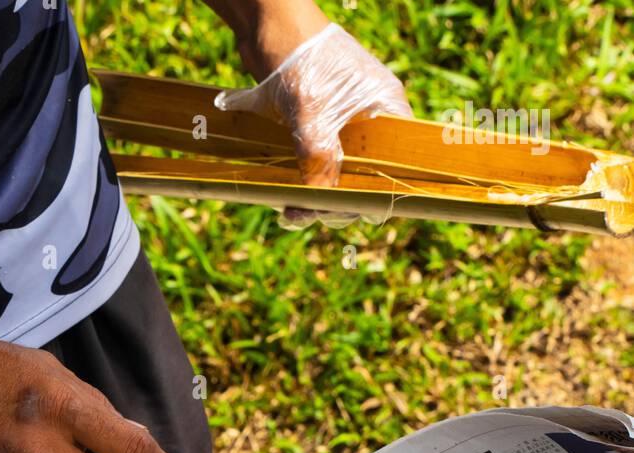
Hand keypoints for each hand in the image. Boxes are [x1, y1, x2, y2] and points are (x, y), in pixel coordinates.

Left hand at [216, 21, 411, 227]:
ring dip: (318, 194)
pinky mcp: (323, 125)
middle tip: (308, 212)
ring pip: (341, 173)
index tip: (345, 210)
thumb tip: (316, 206)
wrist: (268, 26)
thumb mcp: (312, 119)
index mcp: (387, 112)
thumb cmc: (301, 62)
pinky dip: (306, 180)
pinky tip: (286, 196)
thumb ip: (319, 162)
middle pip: (366, 176)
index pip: (396, 166)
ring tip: (292, 210)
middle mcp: (373, 120)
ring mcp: (347, 123)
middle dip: (338, 199)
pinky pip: (321, 162)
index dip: (375, 194)